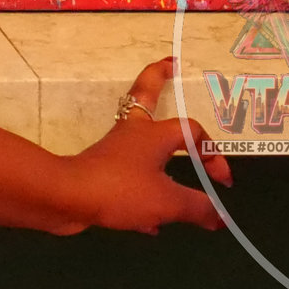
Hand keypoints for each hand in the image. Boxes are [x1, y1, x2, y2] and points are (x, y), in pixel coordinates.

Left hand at [63, 57, 231, 233]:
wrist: (65, 197)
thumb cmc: (120, 189)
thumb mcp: (168, 203)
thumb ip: (198, 209)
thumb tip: (221, 218)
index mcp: (154, 133)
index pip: (191, 131)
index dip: (213, 153)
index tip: (223, 181)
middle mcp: (133, 134)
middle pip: (146, 95)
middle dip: (159, 78)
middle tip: (169, 64)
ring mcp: (114, 152)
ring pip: (140, 144)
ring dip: (159, 154)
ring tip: (178, 172)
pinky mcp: (101, 173)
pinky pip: (130, 179)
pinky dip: (145, 197)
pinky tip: (153, 224)